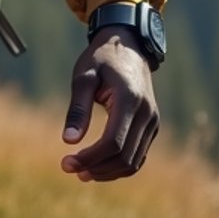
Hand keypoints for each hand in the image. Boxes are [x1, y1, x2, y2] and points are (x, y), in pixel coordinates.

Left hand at [60, 25, 157, 181]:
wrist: (129, 45)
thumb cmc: (102, 59)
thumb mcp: (84, 76)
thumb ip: (78, 108)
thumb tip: (68, 141)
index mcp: (129, 99)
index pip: (112, 142)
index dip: (89, 158)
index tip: (66, 162)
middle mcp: (147, 114)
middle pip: (123, 156)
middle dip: (95, 168)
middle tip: (68, 167)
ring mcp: (153, 121)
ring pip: (133, 161)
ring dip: (107, 172)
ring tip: (81, 172)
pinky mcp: (152, 126)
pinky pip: (138, 155)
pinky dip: (119, 166)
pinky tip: (97, 166)